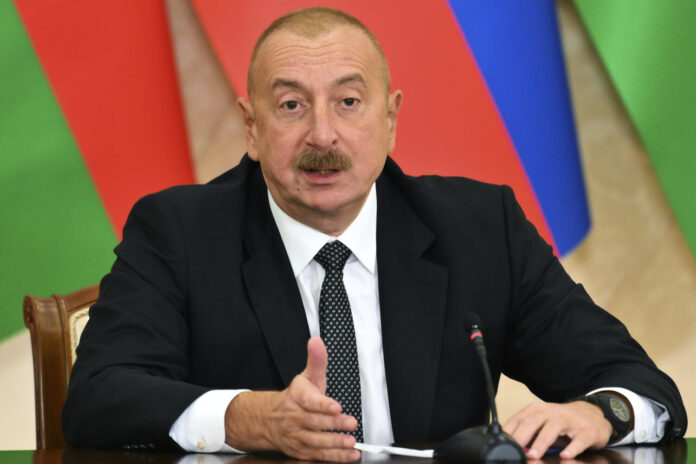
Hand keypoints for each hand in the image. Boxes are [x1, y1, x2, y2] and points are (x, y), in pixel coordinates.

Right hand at [224, 337, 360, 461]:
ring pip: (315, 442)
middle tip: (351, 424)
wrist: (269, 420)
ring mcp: (296, 436)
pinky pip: (317, 455)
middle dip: (334, 424)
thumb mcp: (306, 377)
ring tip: (351, 443)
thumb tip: (317, 341)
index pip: (309, 401)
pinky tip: (349, 456)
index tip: (336, 406)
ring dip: (334, 444)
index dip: (323, 404)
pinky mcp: (300, 450)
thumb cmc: (295, 398)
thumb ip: (316, 361)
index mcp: (297, 397)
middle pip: (313, 422)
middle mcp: (294, 418)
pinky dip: (334, 457)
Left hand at [503, 400, 612, 459]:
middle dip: (522, 435)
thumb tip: (508, 443)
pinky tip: (564, 456)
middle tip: (514, 449)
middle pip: (534, 421)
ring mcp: (570, 421)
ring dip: (541, 442)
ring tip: (533, 455)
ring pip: (553, 428)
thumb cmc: (563, 421)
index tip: (502, 442)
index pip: (520, 418)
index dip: (510, 430)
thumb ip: (527, 431)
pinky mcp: (586, 431)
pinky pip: (578, 440)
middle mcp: (552, 412)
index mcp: (539, 410)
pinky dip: (571, 448)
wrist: (593, 414)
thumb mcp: (543, 422)